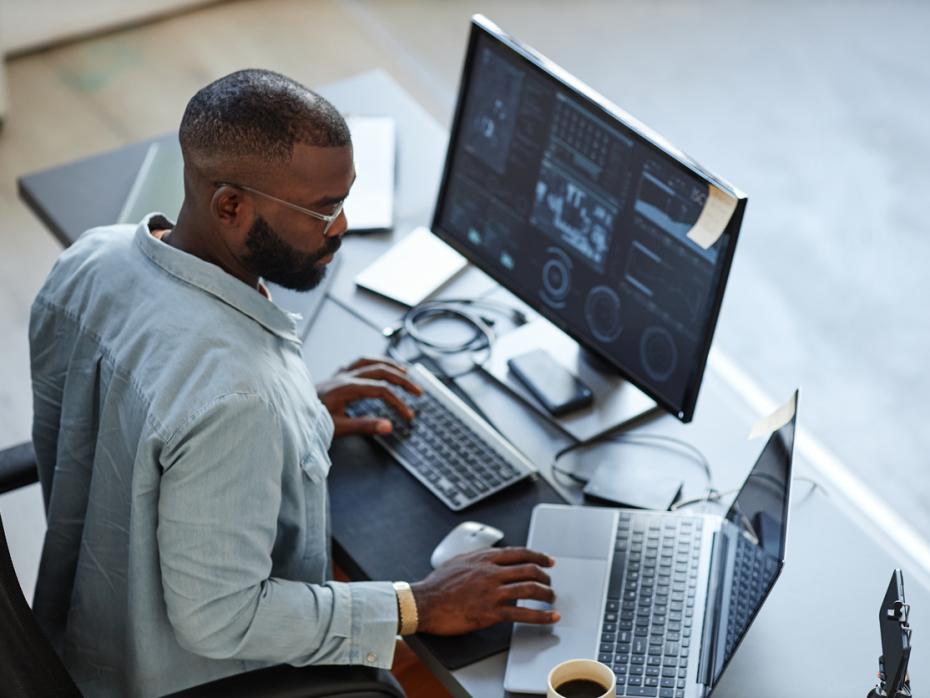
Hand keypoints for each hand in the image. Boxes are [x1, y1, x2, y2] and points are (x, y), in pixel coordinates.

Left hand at [317, 357, 421, 436]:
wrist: (288, 412)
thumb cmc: (310, 421)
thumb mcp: (337, 428)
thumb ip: (364, 426)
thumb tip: (389, 426)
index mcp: (345, 388)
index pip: (381, 390)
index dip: (398, 402)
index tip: (408, 416)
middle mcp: (343, 376)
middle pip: (380, 371)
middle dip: (402, 380)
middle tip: (417, 391)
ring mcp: (339, 374)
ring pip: (370, 361)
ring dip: (390, 365)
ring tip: (405, 372)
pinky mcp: (335, 376)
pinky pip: (358, 362)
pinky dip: (373, 363)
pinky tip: (379, 367)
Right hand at [411, 547, 559, 634]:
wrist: (423, 602)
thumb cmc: (437, 584)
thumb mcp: (459, 561)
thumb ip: (477, 558)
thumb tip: (488, 558)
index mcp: (484, 558)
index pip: (520, 553)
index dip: (538, 556)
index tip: (548, 561)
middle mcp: (491, 572)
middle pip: (529, 570)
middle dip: (545, 577)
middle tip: (550, 583)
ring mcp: (492, 592)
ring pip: (529, 589)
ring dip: (546, 594)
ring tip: (552, 599)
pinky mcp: (490, 612)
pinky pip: (522, 614)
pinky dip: (540, 616)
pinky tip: (549, 617)